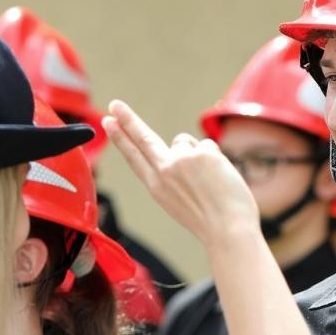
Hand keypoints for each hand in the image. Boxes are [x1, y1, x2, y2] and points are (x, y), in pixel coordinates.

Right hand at [102, 101, 259, 248]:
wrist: (228, 230)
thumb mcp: (180, 201)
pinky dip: (218, 160)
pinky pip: (208, 146)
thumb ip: (174, 173)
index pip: (134, 157)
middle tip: (115, 104)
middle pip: (144, 138)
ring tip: (209, 182)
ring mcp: (181, 160)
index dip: (120, 139)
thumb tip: (182, 144)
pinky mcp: (201, 153)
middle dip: (128, 120)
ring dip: (199, 155)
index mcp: (156, 187)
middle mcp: (164, 171)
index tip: (107, 122)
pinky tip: (220, 179)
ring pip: (186, 142)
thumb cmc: (211, 221)